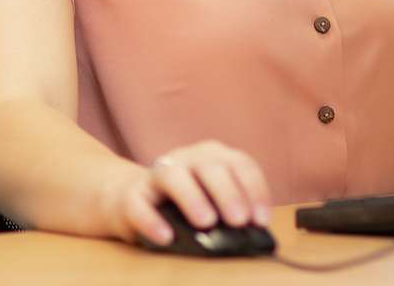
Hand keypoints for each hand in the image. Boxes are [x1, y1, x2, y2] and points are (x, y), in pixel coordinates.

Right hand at [102, 140, 272, 244]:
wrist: (132, 198)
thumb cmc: (184, 203)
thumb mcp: (212, 200)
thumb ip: (230, 210)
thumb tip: (251, 233)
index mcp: (212, 157)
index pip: (240, 164)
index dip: (253, 190)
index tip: (261, 219)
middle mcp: (186, 159)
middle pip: (209, 167)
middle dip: (227, 193)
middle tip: (239, 220)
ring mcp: (157, 174)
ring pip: (173, 176)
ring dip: (192, 197)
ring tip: (206, 222)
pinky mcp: (132, 194)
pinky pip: (139, 204)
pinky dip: (152, 220)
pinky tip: (166, 237)